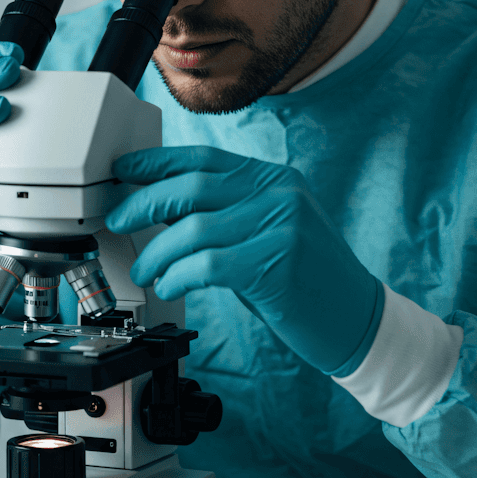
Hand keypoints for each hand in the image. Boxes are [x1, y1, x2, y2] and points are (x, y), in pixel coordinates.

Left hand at [105, 146, 383, 375]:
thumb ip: (225, 214)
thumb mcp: (268, 232)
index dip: (157, 161)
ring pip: (193, 229)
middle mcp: (279, 194)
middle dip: (144, 202)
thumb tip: (160, 207)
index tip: (123, 169)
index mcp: (275, 179)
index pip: (204, 158)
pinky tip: (170, 285)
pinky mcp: (277, 265)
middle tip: (118, 220)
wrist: (358, 320)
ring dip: (157, 251)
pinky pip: (207, 265)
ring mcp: (282, 227)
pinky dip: (178, 275)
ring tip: (145, 269)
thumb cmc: (307, 281)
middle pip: (192, 186)